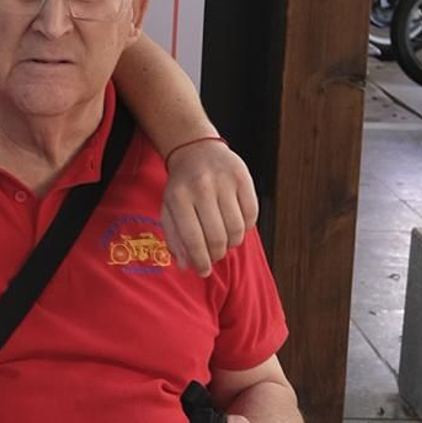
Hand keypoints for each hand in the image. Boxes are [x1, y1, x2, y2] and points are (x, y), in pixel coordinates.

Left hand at [159, 139, 258, 274]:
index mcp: (179, 197)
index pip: (193, 239)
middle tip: (215, 256)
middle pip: (217, 237)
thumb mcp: (169, 210)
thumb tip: (185, 265)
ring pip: (237, 229)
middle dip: (217, 254)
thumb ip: (175, 238)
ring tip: (225, 242)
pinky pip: (252, 214)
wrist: (197, 151)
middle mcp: (202, 187)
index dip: (201, 261)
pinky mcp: (243, 177)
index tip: (204, 271)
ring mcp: (224, 181)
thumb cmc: (181, 187)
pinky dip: (246, 227)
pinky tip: (236, 225)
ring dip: (232, 243)